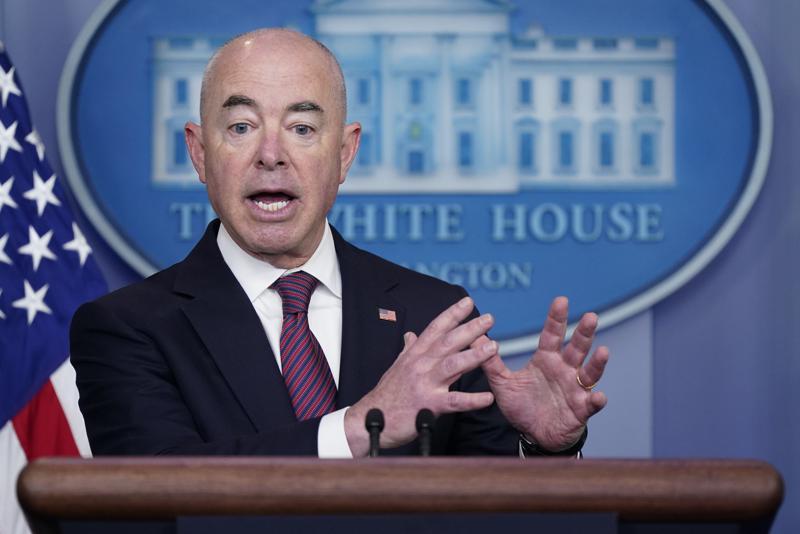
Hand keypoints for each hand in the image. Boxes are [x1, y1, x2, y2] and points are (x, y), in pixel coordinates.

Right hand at [344, 296, 498, 456]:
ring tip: (493, 347)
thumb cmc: (386, 394)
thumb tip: (411, 335)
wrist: (370, 418)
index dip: (452, 314)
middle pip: (448, 342)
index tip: (467, 302)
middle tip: (489, 319)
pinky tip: (488, 398)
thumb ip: (408, 350)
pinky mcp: (429, 405)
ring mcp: (425, 384)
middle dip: (469, 329)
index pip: (435, 328)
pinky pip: (454, 401)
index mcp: (415, 355)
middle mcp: (421, 365)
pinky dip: (472, 400)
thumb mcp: (396, 366)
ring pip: (452, 365)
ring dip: (474, 356)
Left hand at [481, 297, 608, 450]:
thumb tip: (475, 338)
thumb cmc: (522, 405)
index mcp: (547, 360)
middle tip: (591, 316)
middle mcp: (565, 370)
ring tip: (603, 351)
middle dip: (584, 333)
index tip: (561, 300)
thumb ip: (491, 362)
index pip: (552, 334)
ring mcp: (575, 389)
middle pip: (576, 348)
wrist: (534, 435)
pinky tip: (599, 396)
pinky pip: (591, 404)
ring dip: (597, 362)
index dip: (557, 318)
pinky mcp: (581, 410)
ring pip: (589, 372)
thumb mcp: (503, 383)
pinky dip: (597, 400)